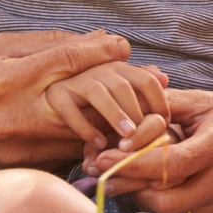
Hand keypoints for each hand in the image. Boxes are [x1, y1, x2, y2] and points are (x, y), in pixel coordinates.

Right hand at [0, 31, 136, 172]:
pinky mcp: (22, 166)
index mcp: (7, 78)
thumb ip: (44, 44)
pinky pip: (67, 153)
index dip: (100, 51)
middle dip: (122, 94)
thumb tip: (96, 38)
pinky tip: (110, 134)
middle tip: (150, 87)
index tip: (124, 46)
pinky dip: (90, 142)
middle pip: (85, 101)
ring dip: (114, 122)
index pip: (64, 60)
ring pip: (83, 133)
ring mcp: (19, 146)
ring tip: (139, 111)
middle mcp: (16, 114)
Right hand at [43, 61, 170, 154]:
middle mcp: (97, 70)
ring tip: (126, 136)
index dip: (159, 100)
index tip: (164, 123)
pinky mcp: (55, 95)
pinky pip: (71, 109)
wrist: (47, 107)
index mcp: (117, 69)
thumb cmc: (90, 104)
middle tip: (144, 134)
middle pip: (123, 86)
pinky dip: (86, 128)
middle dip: (136, 111)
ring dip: (115, 115)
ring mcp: (74, 81)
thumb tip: (165, 77)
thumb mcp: (118, 97)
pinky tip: (98, 144)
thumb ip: (138, 86)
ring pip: (99, 93)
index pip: (145, 78)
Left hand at [88, 88, 212, 212]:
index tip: (102, 159)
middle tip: (112, 174)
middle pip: (167, 200)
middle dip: (133, 190)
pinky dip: (170, 208)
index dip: (133, 164)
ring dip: (147, 200)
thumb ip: (168, 104)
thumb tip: (125, 105)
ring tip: (133, 180)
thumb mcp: (210, 101)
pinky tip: (162, 189)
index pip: (171, 164)